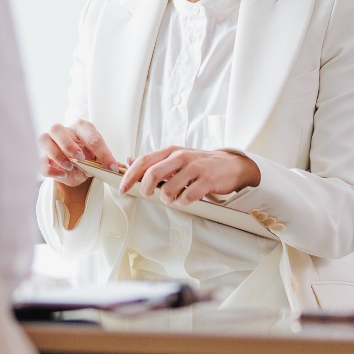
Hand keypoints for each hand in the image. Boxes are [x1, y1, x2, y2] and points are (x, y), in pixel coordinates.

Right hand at [38, 119, 121, 186]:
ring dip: (57, 154)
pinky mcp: (44, 158)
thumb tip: (121, 167)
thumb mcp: (99, 159)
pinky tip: (62, 174)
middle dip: (68, 144)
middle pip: (57, 128)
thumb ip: (109, 162)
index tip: (111, 166)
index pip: (90, 134)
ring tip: (70, 166)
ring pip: (44, 139)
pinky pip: (40, 160)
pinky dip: (50, 168)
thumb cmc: (88, 159)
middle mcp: (63, 132)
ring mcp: (50, 144)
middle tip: (81, 158)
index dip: (102, 151)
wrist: (76, 168)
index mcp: (81, 128)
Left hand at [116, 147, 259, 205]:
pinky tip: (186, 199)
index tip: (122, 189)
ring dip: (167, 199)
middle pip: (152, 174)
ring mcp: (195, 168)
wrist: (232, 165)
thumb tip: (129, 161)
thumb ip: (155, 161)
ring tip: (173, 198)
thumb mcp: (176, 157)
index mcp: (170, 151)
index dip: (130, 176)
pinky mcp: (207, 180)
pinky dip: (183, 202)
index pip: (144, 161)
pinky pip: (187, 197)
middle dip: (146, 189)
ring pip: (168, 189)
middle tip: (148, 195)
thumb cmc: (200, 163)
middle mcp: (181, 156)